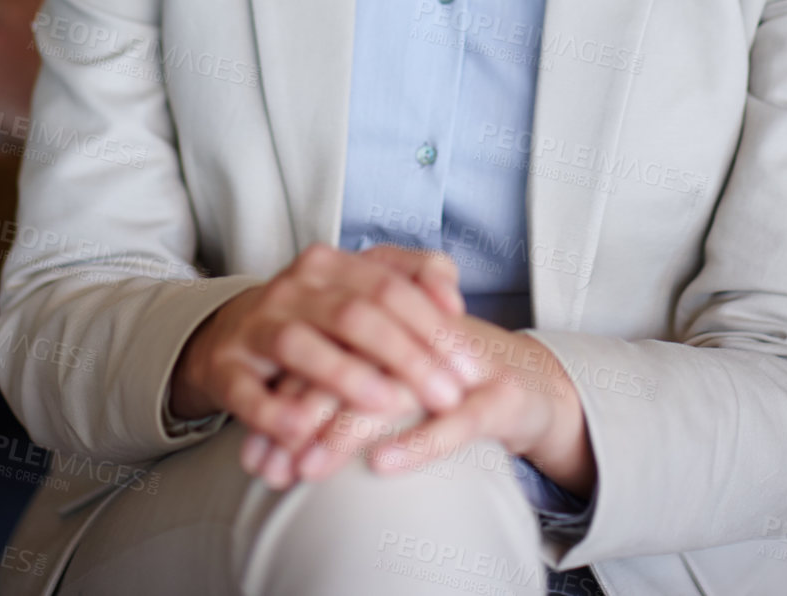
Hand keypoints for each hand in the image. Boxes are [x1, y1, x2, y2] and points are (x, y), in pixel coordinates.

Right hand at [168, 244, 473, 482]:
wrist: (229, 334)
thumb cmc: (316, 318)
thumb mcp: (359, 289)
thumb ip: (413, 281)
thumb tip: (455, 299)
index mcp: (330, 265)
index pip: (390, 285)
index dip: (434, 325)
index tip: (471, 367)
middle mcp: (292, 287)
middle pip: (356, 314)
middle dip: (407, 355)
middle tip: (448, 396)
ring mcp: (255, 324)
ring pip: (302, 344)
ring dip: (348, 377)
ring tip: (390, 406)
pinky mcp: (225, 367)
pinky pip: (247, 391)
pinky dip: (274, 413)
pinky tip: (302, 432)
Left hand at [279, 315, 593, 498]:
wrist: (533, 383)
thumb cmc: (448, 378)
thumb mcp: (394, 373)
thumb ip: (341, 384)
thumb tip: (273, 428)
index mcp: (393, 318)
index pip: (328, 344)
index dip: (286, 394)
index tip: (254, 447)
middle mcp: (425, 330)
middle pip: (352, 359)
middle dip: (304, 417)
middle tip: (269, 464)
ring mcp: (466, 360)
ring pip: (397, 388)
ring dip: (346, 431)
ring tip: (308, 469)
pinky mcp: (502, 394)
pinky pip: (457, 420)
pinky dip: (417, 439)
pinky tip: (381, 464)